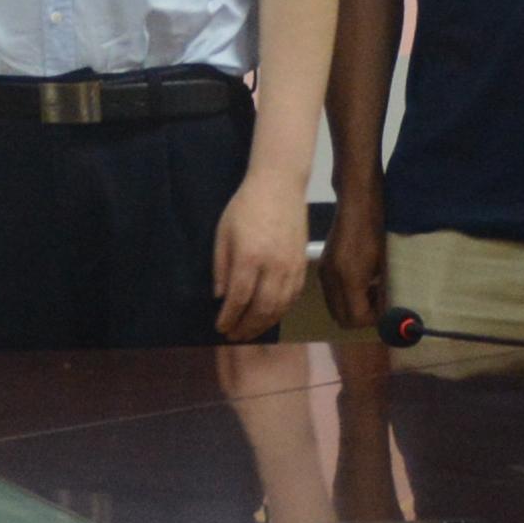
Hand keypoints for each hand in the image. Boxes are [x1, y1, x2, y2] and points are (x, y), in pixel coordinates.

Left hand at [211, 177, 314, 343]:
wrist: (279, 186)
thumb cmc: (245, 206)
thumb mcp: (223, 232)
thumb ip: (221, 266)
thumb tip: (221, 297)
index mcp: (249, 256)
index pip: (238, 298)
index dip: (229, 317)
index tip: (220, 327)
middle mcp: (273, 266)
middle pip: (261, 308)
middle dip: (246, 326)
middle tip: (234, 336)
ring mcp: (291, 267)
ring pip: (280, 307)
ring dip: (264, 324)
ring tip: (250, 332)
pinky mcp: (303, 265)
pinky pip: (293, 297)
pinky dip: (281, 311)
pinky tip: (270, 316)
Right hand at [326, 189, 393, 339]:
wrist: (357, 201)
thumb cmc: (378, 228)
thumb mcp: (387, 262)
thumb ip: (385, 290)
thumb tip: (388, 311)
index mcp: (348, 278)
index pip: (356, 318)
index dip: (374, 319)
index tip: (387, 308)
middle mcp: (331, 279)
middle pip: (341, 318)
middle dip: (361, 317)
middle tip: (379, 303)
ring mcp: (324, 272)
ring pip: (335, 308)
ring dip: (352, 307)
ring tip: (371, 291)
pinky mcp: (322, 266)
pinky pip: (331, 294)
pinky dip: (345, 296)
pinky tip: (360, 281)